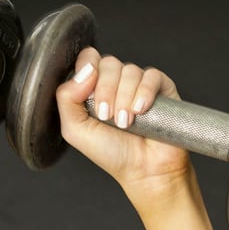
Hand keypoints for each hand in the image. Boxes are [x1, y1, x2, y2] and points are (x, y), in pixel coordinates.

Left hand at [55, 49, 191, 199]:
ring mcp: (139, 83)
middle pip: (108, 63)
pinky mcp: (161, 87)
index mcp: (94, 87)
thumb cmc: (111, 153)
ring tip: (126, 123)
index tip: (89, 95)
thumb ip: (66, 98)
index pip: (88, 59)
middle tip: (108, 117)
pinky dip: (144, 92)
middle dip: (106, 91)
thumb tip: (85, 71)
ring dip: (124, 98)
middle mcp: (116, 82)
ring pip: (129, 70)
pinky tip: (141, 111)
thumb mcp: (74, 129)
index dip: (87, 71)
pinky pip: (151, 75)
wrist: (143, 170)